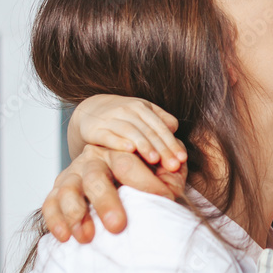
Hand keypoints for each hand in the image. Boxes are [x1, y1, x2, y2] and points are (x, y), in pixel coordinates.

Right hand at [42, 142, 186, 243]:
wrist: (126, 187)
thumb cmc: (150, 180)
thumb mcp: (166, 171)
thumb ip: (172, 167)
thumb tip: (176, 164)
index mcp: (119, 151)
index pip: (127, 163)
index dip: (146, 182)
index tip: (165, 199)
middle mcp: (93, 159)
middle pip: (95, 177)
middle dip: (106, 202)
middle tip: (118, 226)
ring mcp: (73, 175)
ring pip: (67, 189)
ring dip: (75, 213)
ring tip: (87, 237)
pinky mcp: (57, 192)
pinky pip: (50, 204)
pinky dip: (55, 220)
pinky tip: (65, 237)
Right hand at [69, 94, 185, 171]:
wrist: (90, 110)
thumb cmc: (124, 117)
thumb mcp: (143, 114)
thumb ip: (161, 121)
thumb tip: (175, 130)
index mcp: (142, 107)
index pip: (160, 127)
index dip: (172, 143)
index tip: (182, 159)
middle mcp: (127, 110)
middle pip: (149, 131)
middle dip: (162, 149)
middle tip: (173, 165)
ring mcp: (111, 118)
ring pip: (131, 131)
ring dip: (144, 145)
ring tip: (155, 160)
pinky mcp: (95, 129)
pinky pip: (108, 135)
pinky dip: (119, 142)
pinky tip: (129, 150)